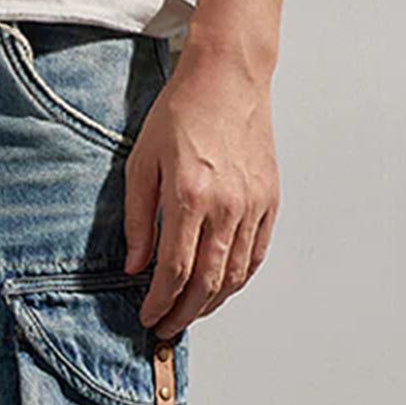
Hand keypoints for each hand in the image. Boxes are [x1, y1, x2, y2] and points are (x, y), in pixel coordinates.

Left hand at [124, 49, 279, 338]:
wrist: (227, 77)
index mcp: (189, 197)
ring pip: (234, 275)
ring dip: (210, 303)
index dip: (159, 303)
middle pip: (206, 283)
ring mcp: (252, 204)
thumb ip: (138, 220)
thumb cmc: (181, 113)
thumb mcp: (141, 163)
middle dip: (183, 314)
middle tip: (166, 327)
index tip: (148, 318)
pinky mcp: (269, 199)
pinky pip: (255, 254)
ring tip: (189, 312)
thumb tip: (136, 267)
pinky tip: (220, 288)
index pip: (174, 271)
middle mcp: (226, 206)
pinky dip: (237, 279)